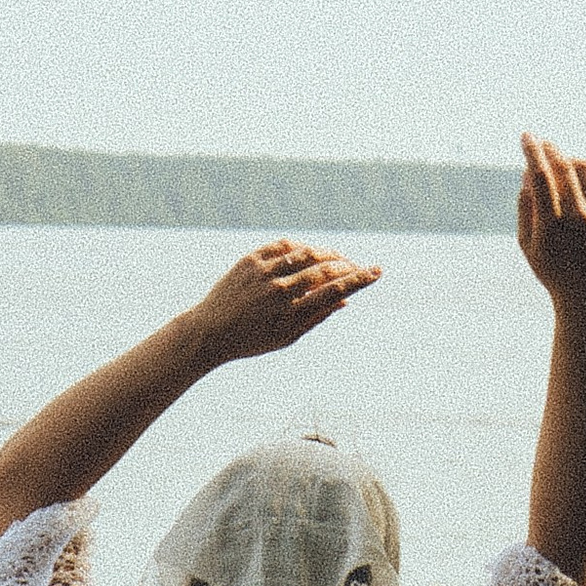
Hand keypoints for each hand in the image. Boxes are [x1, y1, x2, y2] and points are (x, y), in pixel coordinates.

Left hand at [188, 238, 379, 363]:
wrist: (207, 332)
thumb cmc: (250, 340)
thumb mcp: (286, 337)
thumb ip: (316, 317)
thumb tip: (344, 299)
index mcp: (289, 313)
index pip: (333, 291)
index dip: (359, 280)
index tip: (377, 271)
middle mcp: (277, 289)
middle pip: (323, 269)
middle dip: (347, 266)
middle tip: (358, 267)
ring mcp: (263, 272)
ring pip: (305, 253)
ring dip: (326, 254)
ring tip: (338, 259)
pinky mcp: (250, 260)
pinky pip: (283, 246)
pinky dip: (301, 247)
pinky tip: (310, 252)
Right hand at [516, 134, 585, 308]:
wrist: (585, 292)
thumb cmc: (549, 266)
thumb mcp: (526, 241)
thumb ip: (525, 206)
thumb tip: (528, 171)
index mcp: (551, 225)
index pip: (541, 176)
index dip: (532, 151)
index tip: (527, 136)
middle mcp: (579, 218)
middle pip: (564, 167)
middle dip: (552, 149)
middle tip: (544, 143)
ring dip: (571, 162)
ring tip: (562, 167)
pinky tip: (581, 188)